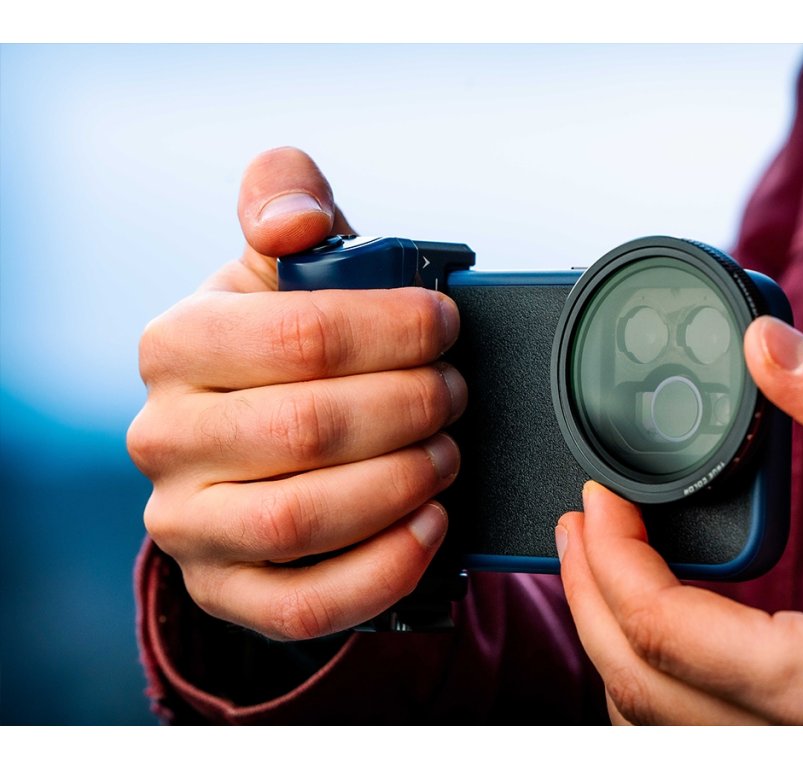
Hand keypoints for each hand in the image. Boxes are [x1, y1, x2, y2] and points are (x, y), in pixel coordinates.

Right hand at [128, 147, 466, 639]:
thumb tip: (296, 220)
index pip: (302, 335)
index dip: (397, 331)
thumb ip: (286, 199)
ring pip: (304, 518)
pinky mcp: (224, 590)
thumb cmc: (279, 343)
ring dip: (402, 483)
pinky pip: (304, 603)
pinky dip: (384, 569)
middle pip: (310, 428)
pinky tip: (430, 526)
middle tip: (454, 393)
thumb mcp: (280, 262)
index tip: (446, 326)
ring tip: (446, 453)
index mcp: (177, 344)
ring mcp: (187, 525)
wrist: (248, 443)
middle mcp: (165, 437)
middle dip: (412, 407)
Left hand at [557, 316, 802, 723]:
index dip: (608, 552)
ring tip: (605, 566)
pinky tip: (668, 623)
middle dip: (587, 594)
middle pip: (634, 681)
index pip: (657, 627)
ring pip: (654, 722)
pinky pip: (694, 732)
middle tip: (581, 522)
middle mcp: (798, 738)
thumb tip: (764, 348)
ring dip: (613, 641)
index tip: (597, 491)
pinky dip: (658, 678)